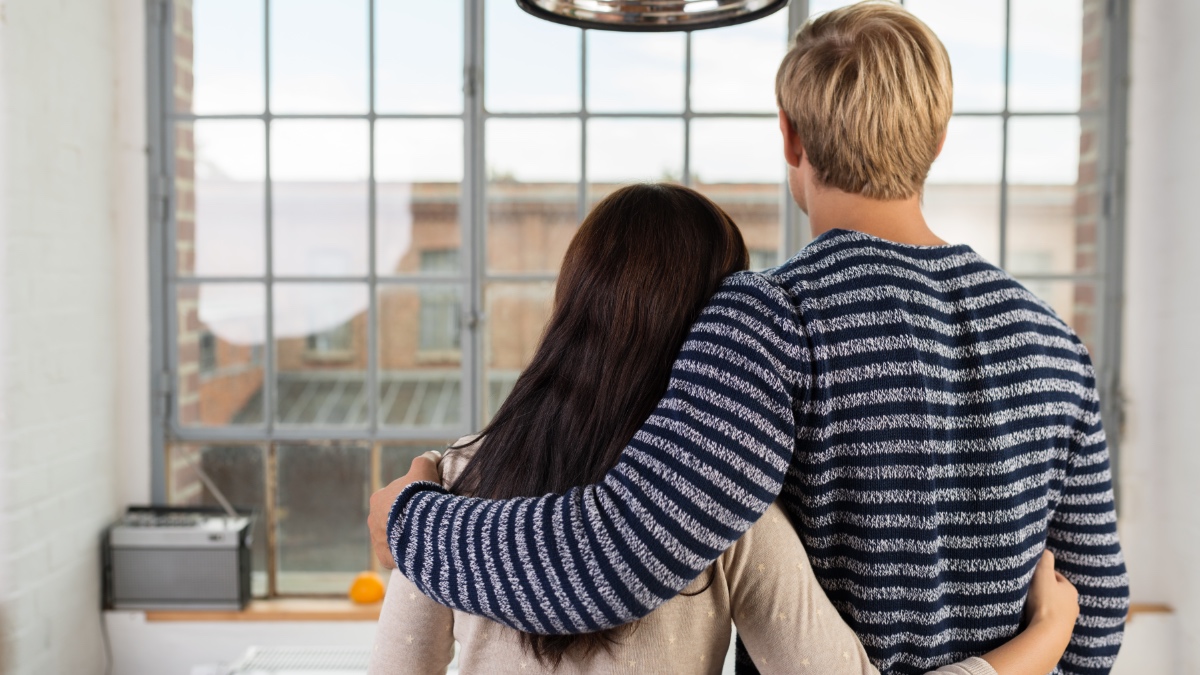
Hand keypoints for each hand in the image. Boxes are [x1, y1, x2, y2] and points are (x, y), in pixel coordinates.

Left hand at [368, 451, 441, 568]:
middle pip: (391, 519)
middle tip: (425, 520)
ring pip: (393, 538)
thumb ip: (426, 459)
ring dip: (406, 537)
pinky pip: (396, 556)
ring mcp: (377, 541)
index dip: (409, 498)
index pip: (393, 497)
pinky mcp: (385, 558)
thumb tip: (432, 455)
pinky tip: (420, 551)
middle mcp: (373, 519)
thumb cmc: (419, 493)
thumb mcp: (424, 467)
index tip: (423, 502)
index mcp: (378, 498)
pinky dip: (406, 554)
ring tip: (425, 537)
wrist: (420, 524)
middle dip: (406, 519)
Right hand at [980, 549, 1079, 674]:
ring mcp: (1068, 621)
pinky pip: (1050, 621)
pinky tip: (1033, 619)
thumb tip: (1047, 551)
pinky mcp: (1060, 632)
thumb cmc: (1045, 603)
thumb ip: (1045, 561)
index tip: (1033, 576)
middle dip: (1045, 591)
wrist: (1048, 634)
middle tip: (1029, 590)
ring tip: (1029, 605)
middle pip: (1057, 594)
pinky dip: (1043, 618)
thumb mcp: (1043, 576)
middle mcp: (1073, 605)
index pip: (1057, 578)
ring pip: (1054, 608)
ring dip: (1044, 606)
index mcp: (1070, 590)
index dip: (1045, 575)